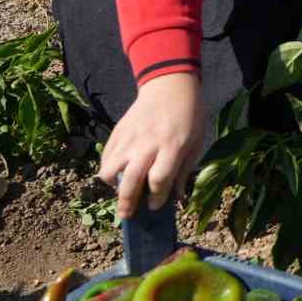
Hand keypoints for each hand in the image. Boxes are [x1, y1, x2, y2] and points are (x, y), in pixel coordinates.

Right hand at [98, 72, 203, 220]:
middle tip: (127, 215)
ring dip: (113, 185)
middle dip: (128, 202)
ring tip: (120, 189)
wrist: (169, 85)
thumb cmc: (188, 116)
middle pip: (131, 180)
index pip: (159, 179)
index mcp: (172, 146)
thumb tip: (176, 198)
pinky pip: (105, 157)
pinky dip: (107, 169)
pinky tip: (117, 173)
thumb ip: (184, 170)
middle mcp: (148, 144)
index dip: (157, 197)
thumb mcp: (196, 142)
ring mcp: (129, 138)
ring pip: (110, 170)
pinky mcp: (117, 132)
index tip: (155, 206)